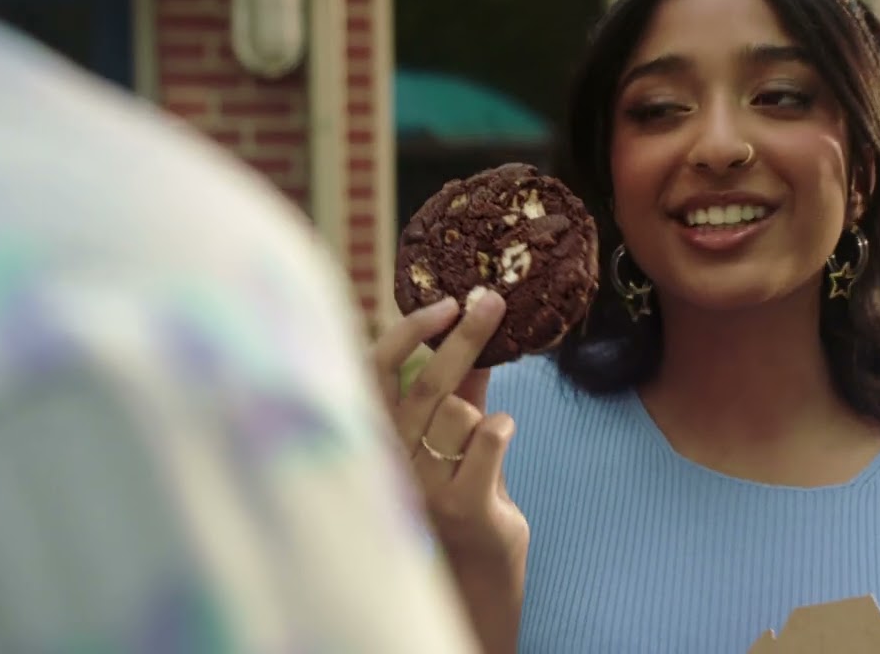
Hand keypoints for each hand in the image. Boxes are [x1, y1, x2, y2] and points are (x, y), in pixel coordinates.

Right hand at [372, 292, 528, 653]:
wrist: (473, 578)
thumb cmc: (459, 498)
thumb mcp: (451, 438)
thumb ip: (459, 390)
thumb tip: (473, 329)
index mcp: (379, 437)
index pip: (375, 370)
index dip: (409, 331)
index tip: (445, 302)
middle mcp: (392, 460)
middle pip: (427, 382)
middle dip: (465, 335)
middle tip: (493, 301)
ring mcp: (424, 486)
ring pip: (460, 412)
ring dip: (483, 413)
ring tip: (484, 439)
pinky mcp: (463, 507)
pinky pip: (489, 440)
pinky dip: (503, 427)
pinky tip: (503, 434)